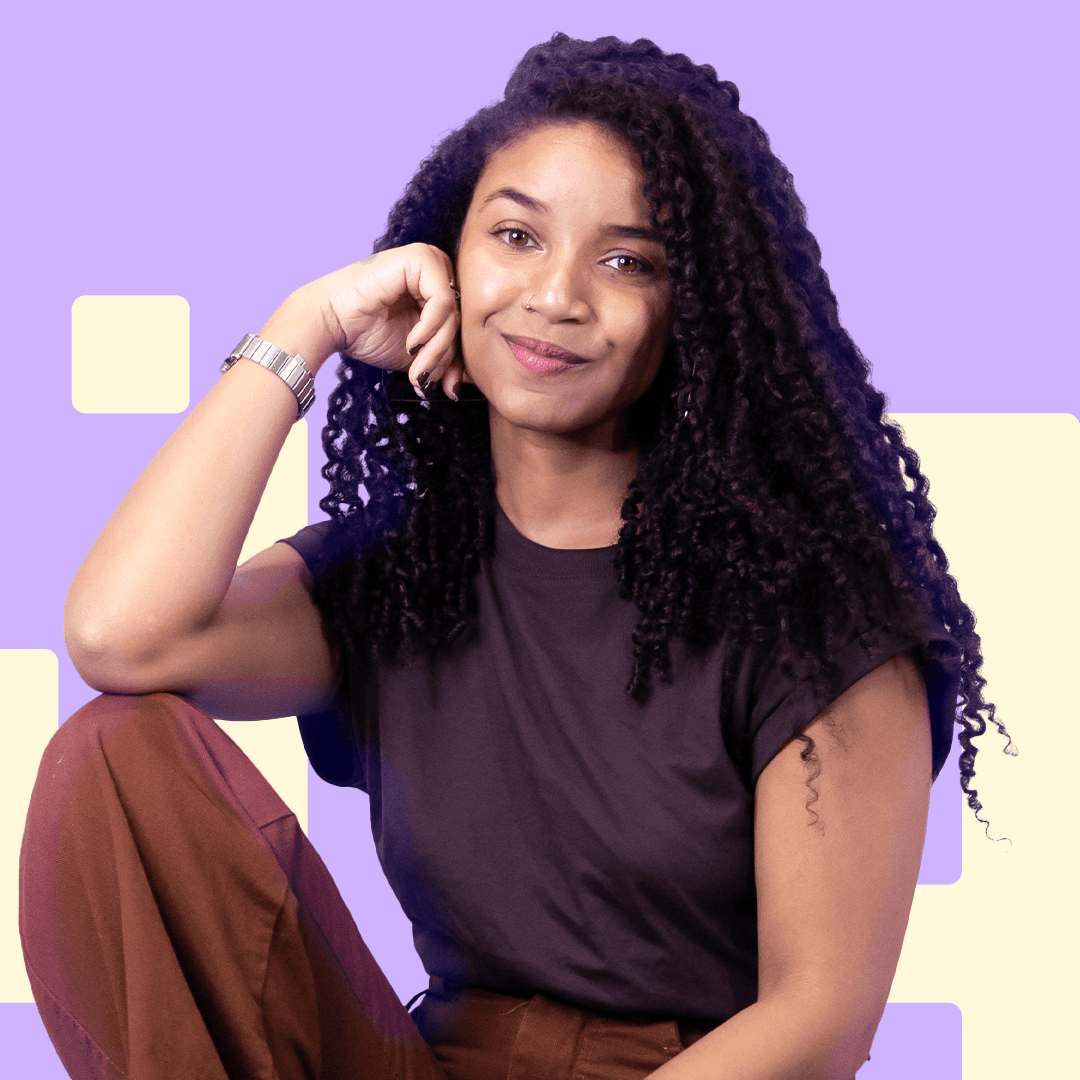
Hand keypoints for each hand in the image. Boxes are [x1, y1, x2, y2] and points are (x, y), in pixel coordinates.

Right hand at [306, 244, 469, 398]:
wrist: (332, 323)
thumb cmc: (368, 334)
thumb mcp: (418, 355)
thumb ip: (446, 360)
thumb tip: (473, 380)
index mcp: (441, 290)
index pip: (464, 328)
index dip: (457, 362)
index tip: (447, 390)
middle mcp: (440, 272)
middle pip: (462, 323)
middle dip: (446, 359)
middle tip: (425, 379)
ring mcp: (432, 262)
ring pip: (455, 315)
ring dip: (437, 350)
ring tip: (417, 368)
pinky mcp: (421, 258)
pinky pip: (442, 302)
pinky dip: (429, 329)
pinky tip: (412, 342)